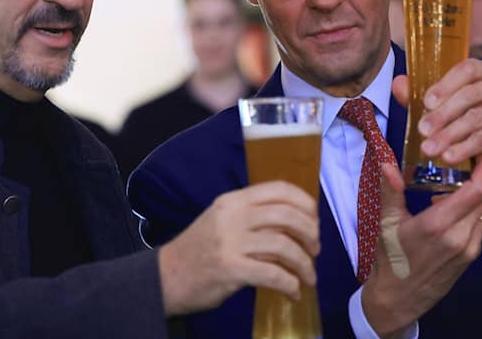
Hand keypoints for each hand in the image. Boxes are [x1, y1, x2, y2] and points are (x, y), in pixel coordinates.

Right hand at [157, 181, 320, 315]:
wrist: (166, 276)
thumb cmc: (200, 250)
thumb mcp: (222, 220)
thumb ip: (252, 217)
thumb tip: (296, 224)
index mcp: (234, 200)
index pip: (279, 189)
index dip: (305, 203)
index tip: (314, 220)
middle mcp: (233, 216)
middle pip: (287, 216)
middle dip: (310, 233)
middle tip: (315, 250)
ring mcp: (231, 242)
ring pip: (284, 246)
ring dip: (304, 264)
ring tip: (308, 277)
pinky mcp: (231, 269)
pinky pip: (273, 274)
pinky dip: (290, 284)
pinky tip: (293, 292)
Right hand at [360, 154, 481, 335]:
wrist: (399, 298)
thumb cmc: (390, 259)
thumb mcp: (386, 223)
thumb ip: (391, 191)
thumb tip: (386, 162)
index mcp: (438, 224)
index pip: (477, 189)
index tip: (478, 150)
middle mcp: (459, 236)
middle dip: (480, 175)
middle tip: (466, 159)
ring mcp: (469, 248)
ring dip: (476, 192)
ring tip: (457, 180)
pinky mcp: (471, 256)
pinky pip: (480, 224)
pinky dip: (473, 209)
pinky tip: (452, 205)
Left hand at [393, 59, 481, 194]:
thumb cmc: (472, 124)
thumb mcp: (448, 109)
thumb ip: (426, 97)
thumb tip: (398, 84)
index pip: (467, 69)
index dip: (445, 85)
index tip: (426, 103)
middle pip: (470, 95)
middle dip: (442, 115)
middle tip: (422, 131)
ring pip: (475, 118)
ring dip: (449, 135)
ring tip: (429, 148)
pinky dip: (465, 148)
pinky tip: (449, 156)